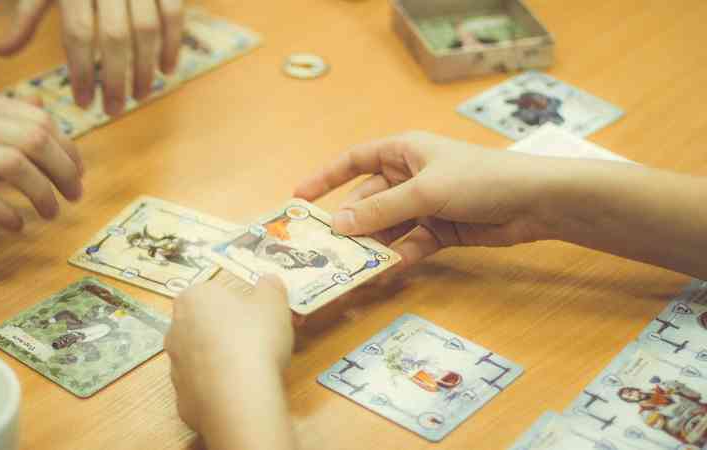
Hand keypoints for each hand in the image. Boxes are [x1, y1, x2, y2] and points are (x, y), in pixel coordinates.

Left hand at [0, 0, 183, 115]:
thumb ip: (27, 18)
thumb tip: (2, 53)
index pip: (78, 34)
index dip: (81, 72)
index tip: (82, 103)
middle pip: (114, 38)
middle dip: (115, 80)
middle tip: (113, 110)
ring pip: (146, 30)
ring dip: (144, 69)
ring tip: (139, 95)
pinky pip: (173, 15)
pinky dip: (173, 44)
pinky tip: (166, 70)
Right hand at [0, 86, 83, 230]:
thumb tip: (43, 110)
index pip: (40, 119)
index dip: (68, 148)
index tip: (79, 171)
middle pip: (35, 139)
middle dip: (64, 171)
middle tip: (74, 195)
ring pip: (14, 165)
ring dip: (42, 193)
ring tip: (51, 212)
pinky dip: (6, 214)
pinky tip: (16, 225)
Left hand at [165, 274, 293, 432]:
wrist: (239, 397)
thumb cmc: (255, 339)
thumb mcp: (274, 303)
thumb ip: (270, 287)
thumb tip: (268, 281)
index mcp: (192, 299)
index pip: (212, 293)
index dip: (237, 304)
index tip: (255, 316)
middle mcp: (175, 330)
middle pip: (203, 325)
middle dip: (225, 331)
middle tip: (255, 340)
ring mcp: (175, 367)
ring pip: (201, 358)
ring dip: (221, 360)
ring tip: (250, 369)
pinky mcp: (182, 399)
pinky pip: (204, 388)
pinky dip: (219, 389)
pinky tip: (240, 391)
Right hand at [295, 131, 549, 269]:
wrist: (535, 202)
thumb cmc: (479, 179)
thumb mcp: (424, 191)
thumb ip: (380, 210)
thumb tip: (338, 225)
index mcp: (403, 151)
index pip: (354, 161)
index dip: (325, 178)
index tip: (298, 199)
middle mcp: (410, 176)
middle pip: (368, 200)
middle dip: (352, 223)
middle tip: (328, 249)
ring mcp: (425, 204)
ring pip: (387, 226)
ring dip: (374, 244)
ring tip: (355, 265)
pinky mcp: (440, 230)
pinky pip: (410, 243)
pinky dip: (400, 255)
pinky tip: (390, 269)